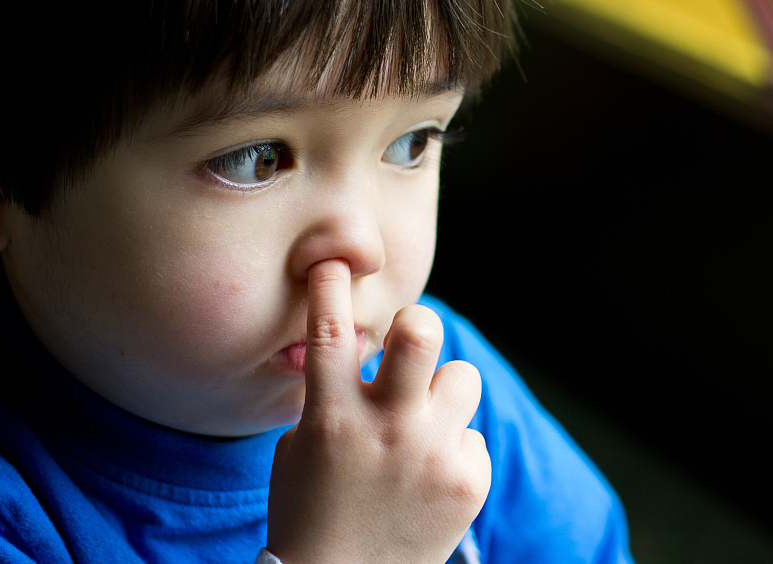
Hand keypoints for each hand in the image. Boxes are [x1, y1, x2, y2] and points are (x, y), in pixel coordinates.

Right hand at [266, 259, 490, 563]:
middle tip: (412, 339)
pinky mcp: (468, 481)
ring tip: (423, 425)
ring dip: (443, 392)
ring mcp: (431, 455)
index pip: (330, 333)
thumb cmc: (311, 509)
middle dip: (418, 322)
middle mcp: (387, 428)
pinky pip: (472, 435)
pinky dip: (453, 450)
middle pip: (421, 333)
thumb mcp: (301, 447)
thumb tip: (366, 347)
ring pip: (462, 376)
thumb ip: (331, 396)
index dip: (330, 286)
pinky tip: (430, 480)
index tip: (333, 262)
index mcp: (332, 417)